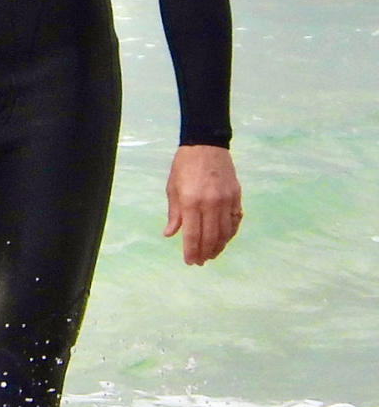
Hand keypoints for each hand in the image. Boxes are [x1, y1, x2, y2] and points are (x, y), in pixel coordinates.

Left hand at [164, 145, 241, 265]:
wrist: (206, 144)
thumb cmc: (184, 166)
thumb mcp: (173, 188)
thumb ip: (174, 213)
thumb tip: (170, 234)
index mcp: (191, 202)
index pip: (192, 234)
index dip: (191, 251)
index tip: (190, 261)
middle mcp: (210, 203)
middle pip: (210, 237)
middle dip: (205, 253)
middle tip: (201, 261)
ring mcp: (226, 200)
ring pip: (225, 232)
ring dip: (219, 246)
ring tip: (212, 254)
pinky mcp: (236, 196)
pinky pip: (235, 221)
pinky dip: (230, 233)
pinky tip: (224, 239)